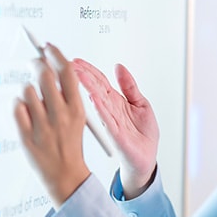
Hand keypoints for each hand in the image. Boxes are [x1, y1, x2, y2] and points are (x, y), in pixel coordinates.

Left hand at [14, 44, 90, 206]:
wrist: (65, 173)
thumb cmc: (71, 143)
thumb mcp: (79, 117)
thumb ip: (67, 94)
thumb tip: (52, 67)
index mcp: (77, 109)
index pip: (66, 72)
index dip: (56, 55)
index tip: (49, 47)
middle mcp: (61, 115)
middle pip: (45, 75)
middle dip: (37, 64)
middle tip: (36, 62)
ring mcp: (42, 125)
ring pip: (27, 90)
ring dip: (29, 90)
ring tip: (35, 100)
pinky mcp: (26, 134)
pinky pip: (16, 107)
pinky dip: (19, 106)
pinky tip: (27, 113)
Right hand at [73, 58, 158, 198]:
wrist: (147, 156)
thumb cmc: (143, 133)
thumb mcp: (140, 103)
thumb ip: (130, 86)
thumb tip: (119, 67)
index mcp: (116, 101)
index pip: (100, 81)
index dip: (89, 70)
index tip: (76, 60)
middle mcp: (110, 109)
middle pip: (95, 88)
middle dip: (83, 75)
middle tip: (69, 64)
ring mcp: (111, 121)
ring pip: (98, 101)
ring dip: (88, 87)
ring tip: (78, 75)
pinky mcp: (116, 134)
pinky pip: (107, 119)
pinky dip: (100, 108)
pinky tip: (94, 98)